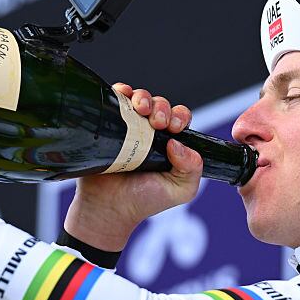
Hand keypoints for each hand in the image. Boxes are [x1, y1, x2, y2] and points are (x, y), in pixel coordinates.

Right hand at [63, 83, 202, 250]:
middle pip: (161, 105)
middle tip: (158, 123)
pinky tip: (123, 96)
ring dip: (143, 98)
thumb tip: (178, 143)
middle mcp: (150, 132)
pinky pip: (115, 99)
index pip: (180, 118)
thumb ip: (192, 169)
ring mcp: (128, 127)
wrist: (109, 208)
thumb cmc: (144, 200)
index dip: (179, 117)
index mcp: (171, 143)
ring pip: (140, 99)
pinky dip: (120, 92)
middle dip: (162, 107)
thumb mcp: (181, 190)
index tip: (174, 128)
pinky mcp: (108, 124)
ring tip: (141, 110)